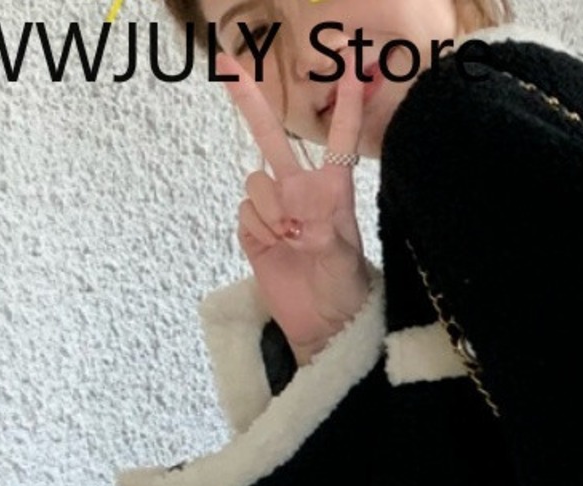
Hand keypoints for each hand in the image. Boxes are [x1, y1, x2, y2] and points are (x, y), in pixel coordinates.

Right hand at [215, 50, 371, 365]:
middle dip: (251, 104)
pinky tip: (274, 248)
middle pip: (273, 140)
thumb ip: (320, 229)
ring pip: (255, 184)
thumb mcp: (343, 260)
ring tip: (291, 241)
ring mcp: (276, 210)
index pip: (338, 145)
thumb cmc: (344, 291)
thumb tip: (292, 208)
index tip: (354, 73)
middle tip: (228, 62)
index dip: (346, 109)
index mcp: (333, 194)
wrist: (324, 326)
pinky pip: (245, 211)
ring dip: (271, 212)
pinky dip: (257, 230)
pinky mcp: (254, 230)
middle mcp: (302, 194)